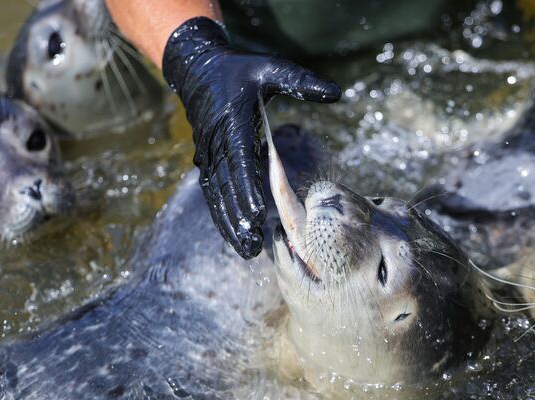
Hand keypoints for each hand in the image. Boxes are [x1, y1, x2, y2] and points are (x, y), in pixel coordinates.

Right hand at [162, 17, 340, 258]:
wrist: (198, 70)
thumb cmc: (239, 70)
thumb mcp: (271, 67)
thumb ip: (302, 81)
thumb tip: (336, 93)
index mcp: (233, 122)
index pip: (240, 162)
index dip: (248, 190)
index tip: (258, 214)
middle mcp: (216, 142)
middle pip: (227, 187)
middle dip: (240, 219)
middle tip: (254, 246)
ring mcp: (208, 153)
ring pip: (218, 195)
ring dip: (229, 223)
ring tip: (246, 250)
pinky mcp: (206, 160)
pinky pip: (213, 192)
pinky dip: (221, 214)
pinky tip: (232, 234)